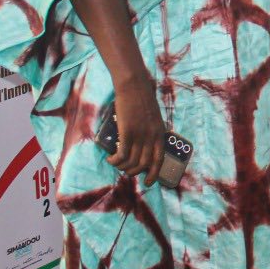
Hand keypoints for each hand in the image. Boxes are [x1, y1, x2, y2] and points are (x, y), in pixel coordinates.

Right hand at [107, 69, 166, 186]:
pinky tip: (110, 159)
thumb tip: (144, 143)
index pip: (159, 159)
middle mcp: (152, 137)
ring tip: (114, 163)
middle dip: (132, 171)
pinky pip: (121, 155)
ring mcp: (140, 135)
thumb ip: (151, 129)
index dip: (153, 173)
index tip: (148, 183)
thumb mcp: (153, 116)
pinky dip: (115, 161)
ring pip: (131, 162)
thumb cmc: (142, 98)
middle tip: (124, 170)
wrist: (134, 86)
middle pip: (143, 164)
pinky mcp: (127, 132)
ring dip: (121, 167)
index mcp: (160, 133)